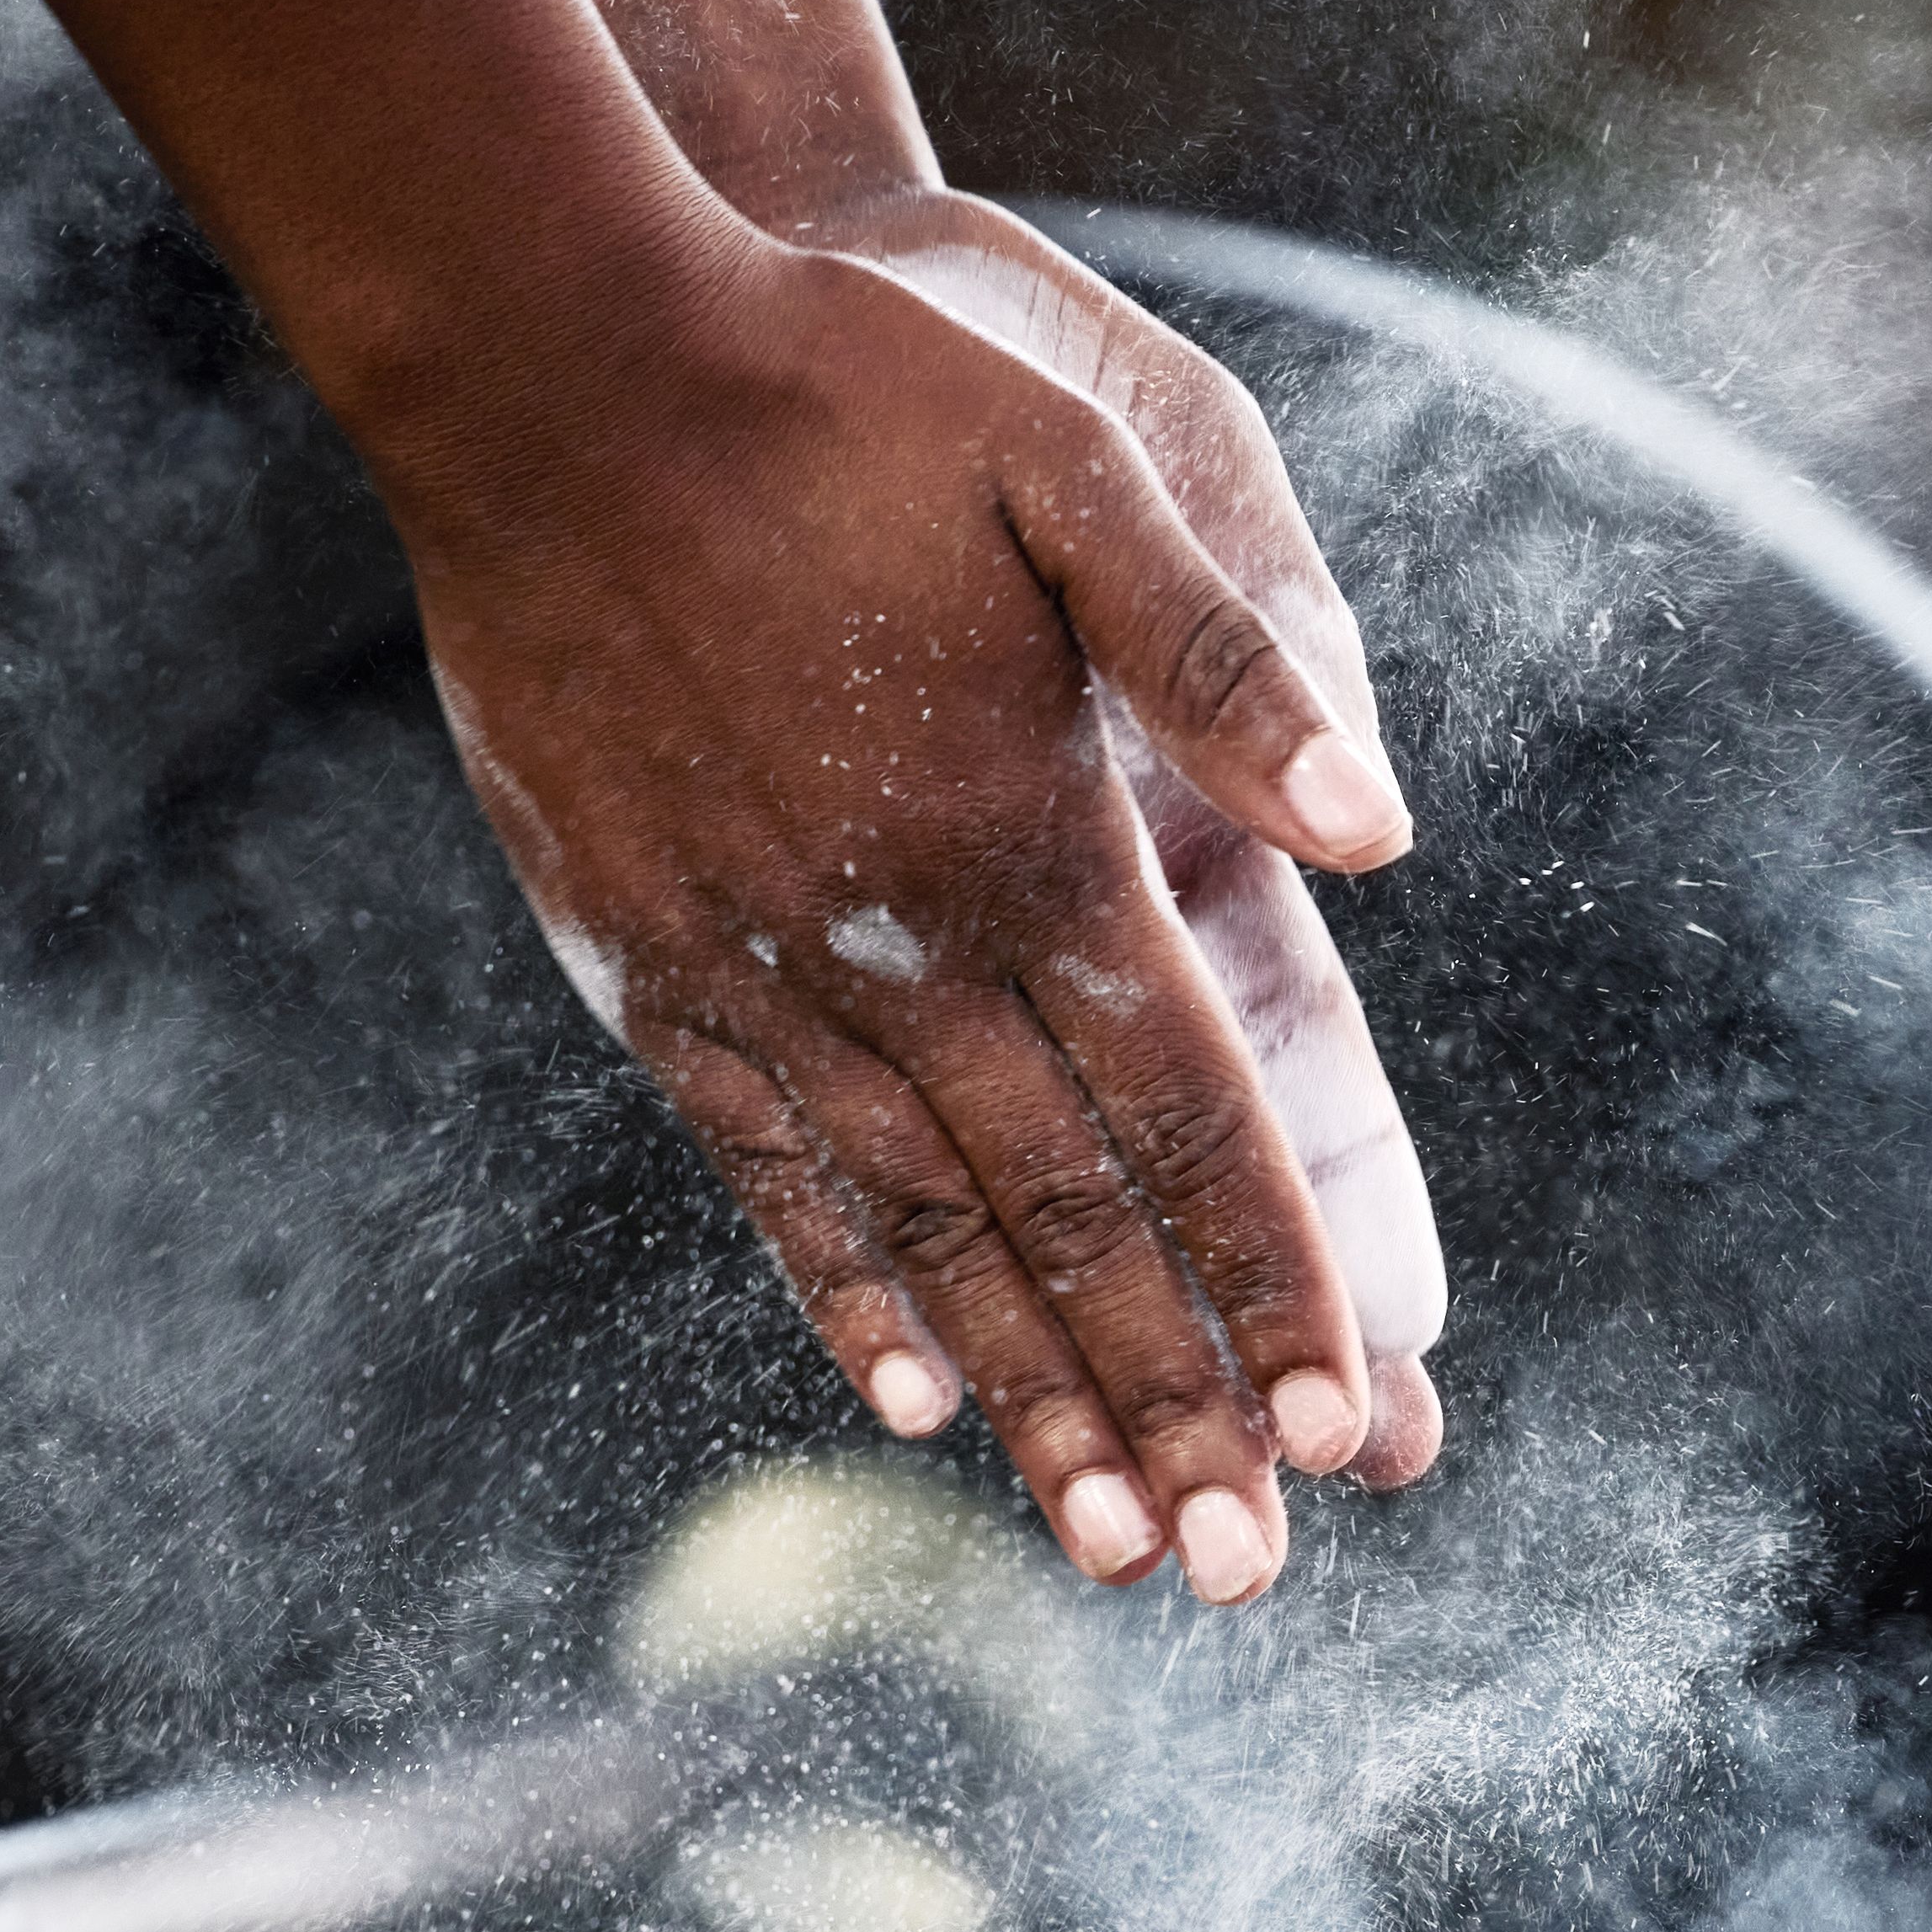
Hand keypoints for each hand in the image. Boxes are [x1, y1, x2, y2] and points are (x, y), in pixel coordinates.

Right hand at [368, 224, 1417, 1600]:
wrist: (552, 359)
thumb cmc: (840, 382)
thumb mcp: (1078, 456)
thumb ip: (1227, 652)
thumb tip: (1380, 830)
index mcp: (1031, 834)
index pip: (1194, 1104)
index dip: (1281, 1272)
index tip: (1353, 1423)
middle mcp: (902, 938)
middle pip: (1070, 1213)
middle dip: (1170, 1399)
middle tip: (1245, 1573)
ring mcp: (759, 965)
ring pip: (927, 1229)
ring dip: (1029, 1392)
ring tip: (1110, 1547)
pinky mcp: (649, 960)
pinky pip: (768, 1167)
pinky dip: (845, 1290)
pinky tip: (906, 1401)